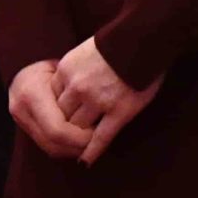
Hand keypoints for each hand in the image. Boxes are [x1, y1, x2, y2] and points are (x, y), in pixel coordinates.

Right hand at [6, 59, 92, 162]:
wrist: (24, 56)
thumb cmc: (54, 56)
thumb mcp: (65, 67)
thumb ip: (77, 91)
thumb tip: (101, 115)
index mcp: (32, 93)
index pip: (57, 129)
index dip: (79, 137)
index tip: (98, 134)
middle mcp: (21, 109)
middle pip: (52, 143)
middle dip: (77, 147)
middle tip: (97, 142)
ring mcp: (19, 118)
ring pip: (48, 148)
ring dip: (71, 149)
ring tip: (90, 143)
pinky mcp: (22, 124)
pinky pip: (45, 144)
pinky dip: (64, 146)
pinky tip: (78, 141)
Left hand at [54, 38, 162, 165]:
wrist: (143, 37)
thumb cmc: (118, 40)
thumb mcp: (85, 50)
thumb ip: (74, 70)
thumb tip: (66, 86)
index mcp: (67, 70)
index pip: (53, 98)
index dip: (59, 108)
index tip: (61, 116)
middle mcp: (78, 87)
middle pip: (63, 115)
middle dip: (65, 125)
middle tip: (66, 137)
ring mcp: (99, 101)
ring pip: (79, 128)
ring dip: (79, 136)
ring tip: (78, 146)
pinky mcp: (119, 111)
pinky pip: (101, 137)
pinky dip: (92, 151)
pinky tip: (86, 160)